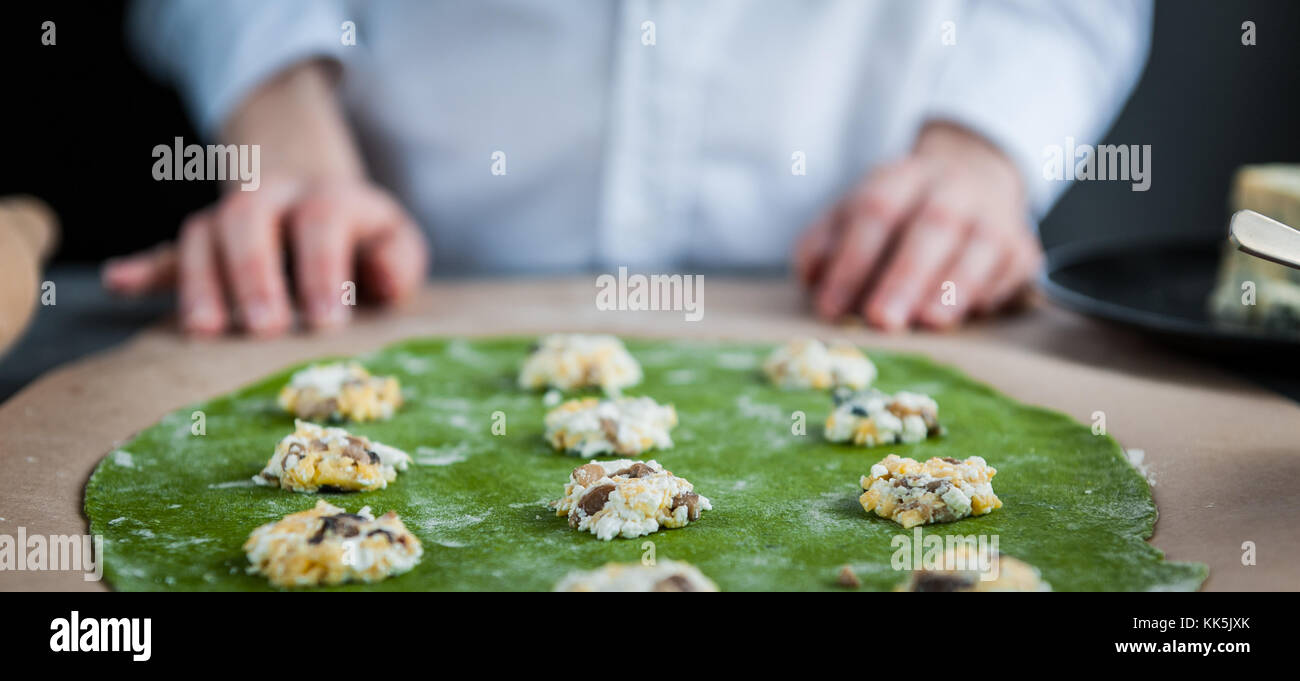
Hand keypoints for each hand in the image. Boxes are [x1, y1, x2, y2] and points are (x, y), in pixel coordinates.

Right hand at [102, 177, 427, 336]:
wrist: (318, 197)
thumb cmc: (365, 240)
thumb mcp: (395, 239)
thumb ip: (399, 258)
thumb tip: (381, 279)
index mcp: (328, 196)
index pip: (322, 220)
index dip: (324, 268)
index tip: (328, 321)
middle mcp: (273, 196)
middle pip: (250, 217)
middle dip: (255, 273)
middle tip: (265, 329)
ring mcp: (231, 216)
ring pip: (204, 232)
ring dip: (201, 280)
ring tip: (203, 331)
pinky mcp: (203, 243)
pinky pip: (169, 250)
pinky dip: (145, 267)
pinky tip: (120, 282)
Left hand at [795, 121, 1041, 330]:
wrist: (972, 181)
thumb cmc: (899, 214)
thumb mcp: (852, 215)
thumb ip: (823, 244)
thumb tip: (810, 278)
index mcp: (903, 176)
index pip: (875, 210)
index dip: (851, 260)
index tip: (830, 307)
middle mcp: (953, 188)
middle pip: (932, 225)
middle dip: (905, 275)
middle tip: (881, 320)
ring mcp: (994, 215)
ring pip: (980, 245)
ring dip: (954, 287)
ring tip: (929, 323)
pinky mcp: (1024, 248)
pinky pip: (1012, 270)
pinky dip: (990, 294)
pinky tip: (967, 317)